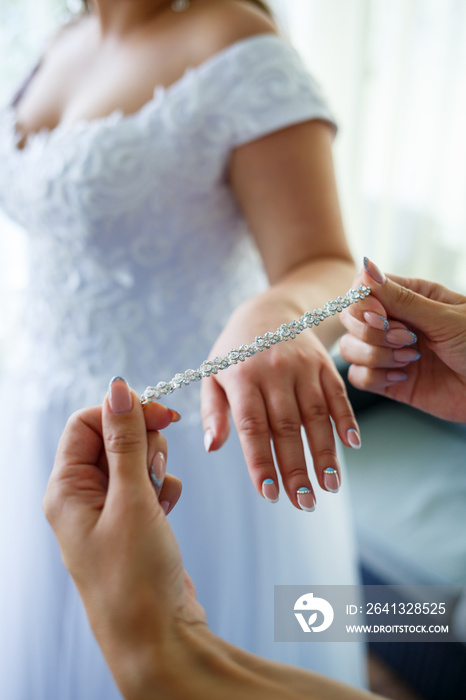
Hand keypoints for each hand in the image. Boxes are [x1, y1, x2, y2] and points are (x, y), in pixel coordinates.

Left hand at [43, 378, 206, 696]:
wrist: (159, 637)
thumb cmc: (136, 578)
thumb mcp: (132, 501)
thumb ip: (126, 441)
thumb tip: (118, 388)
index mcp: (66, 490)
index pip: (85, 423)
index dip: (122, 412)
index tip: (160, 414)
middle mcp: (83, 497)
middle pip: (112, 437)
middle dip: (142, 443)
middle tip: (154, 469)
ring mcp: (109, 510)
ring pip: (134, 458)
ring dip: (155, 466)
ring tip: (160, 497)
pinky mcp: (133, 521)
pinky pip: (149, 483)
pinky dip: (164, 488)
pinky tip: (167, 510)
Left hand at [201, 294, 360, 510]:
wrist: (270, 310)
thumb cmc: (236, 351)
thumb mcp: (213, 373)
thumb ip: (213, 411)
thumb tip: (212, 447)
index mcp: (242, 377)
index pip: (252, 427)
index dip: (261, 462)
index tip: (269, 493)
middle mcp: (273, 372)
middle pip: (286, 427)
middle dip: (296, 468)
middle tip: (303, 502)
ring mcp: (302, 367)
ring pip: (315, 415)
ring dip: (325, 452)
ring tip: (329, 485)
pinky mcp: (324, 365)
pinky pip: (337, 394)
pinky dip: (347, 419)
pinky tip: (353, 445)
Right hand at [339, 258, 465, 421]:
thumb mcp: (444, 317)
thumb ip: (401, 297)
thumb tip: (366, 266)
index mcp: (410, 296)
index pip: (363, 290)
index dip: (362, 303)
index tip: (382, 316)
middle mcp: (395, 322)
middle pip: (350, 319)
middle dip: (370, 332)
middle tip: (407, 339)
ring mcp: (389, 352)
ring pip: (349, 348)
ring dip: (374, 356)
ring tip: (410, 359)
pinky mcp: (389, 381)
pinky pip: (358, 377)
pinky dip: (375, 378)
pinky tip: (402, 377)